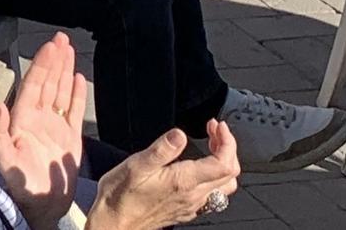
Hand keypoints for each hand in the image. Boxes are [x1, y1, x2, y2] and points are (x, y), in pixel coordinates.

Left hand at [0, 35, 87, 229]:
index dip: (42, 64)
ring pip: (60, 91)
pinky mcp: (69, 137)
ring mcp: (54, 126)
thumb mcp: (6, 160)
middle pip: (47, 82)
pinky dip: (76, 93)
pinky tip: (78, 78)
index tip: (50, 47)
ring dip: (64, 70)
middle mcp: (38, 118)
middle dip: (53, 59)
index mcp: (24, 119)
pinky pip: (73, 110)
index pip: (34, 85)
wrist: (42, 206)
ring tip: (69, 50)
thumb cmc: (21, 186)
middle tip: (61, 38)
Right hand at [87, 120, 238, 229]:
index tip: (216, 126)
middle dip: (227, 148)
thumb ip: (161, 149)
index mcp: (184, 181)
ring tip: (212, 146)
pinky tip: (200, 169)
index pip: (223, 163)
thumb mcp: (136, 165)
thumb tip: (179, 134)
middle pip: (230, 174)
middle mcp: (194, 196)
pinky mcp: (187, 210)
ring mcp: (193, 205)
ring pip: (226, 187)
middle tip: (214, 130)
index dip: (227, 141)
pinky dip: (215, 177)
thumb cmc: (122, 196)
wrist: (115, 222)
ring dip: (225, 163)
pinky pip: (214, 196)